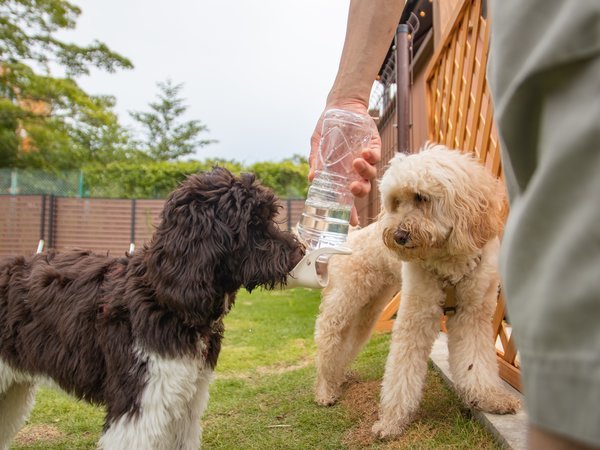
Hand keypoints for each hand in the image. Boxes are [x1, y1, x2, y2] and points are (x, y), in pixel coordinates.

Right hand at [308, 101, 380, 224]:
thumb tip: (311, 178)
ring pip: (371, 175)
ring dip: (365, 172)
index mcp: (340, 175)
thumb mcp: (316, 144)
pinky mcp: (374, 145)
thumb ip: (315, 161)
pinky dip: (372, 156)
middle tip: (353, 187)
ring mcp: (365, 159)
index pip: (346, 198)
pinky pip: (377, 156)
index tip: (352, 223)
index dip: (349, 211)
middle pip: (362, 190)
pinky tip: (364, 152)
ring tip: (356, 161)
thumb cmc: (327, 128)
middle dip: (360, 191)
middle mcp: (354, 171)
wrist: (340, 106)